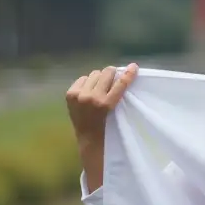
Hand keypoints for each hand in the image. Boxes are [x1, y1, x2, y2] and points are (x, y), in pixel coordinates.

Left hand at [66, 64, 137, 192]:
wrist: (88, 137)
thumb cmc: (107, 126)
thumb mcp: (116, 111)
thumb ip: (117, 94)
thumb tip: (121, 74)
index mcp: (105, 104)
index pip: (119, 84)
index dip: (128, 74)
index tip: (133, 67)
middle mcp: (91, 97)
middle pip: (106, 73)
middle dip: (112, 75)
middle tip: (113, 79)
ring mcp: (78, 95)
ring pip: (94, 73)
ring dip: (99, 78)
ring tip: (100, 87)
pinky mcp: (70, 94)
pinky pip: (82, 78)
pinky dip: (87, 83)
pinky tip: (89, 91)